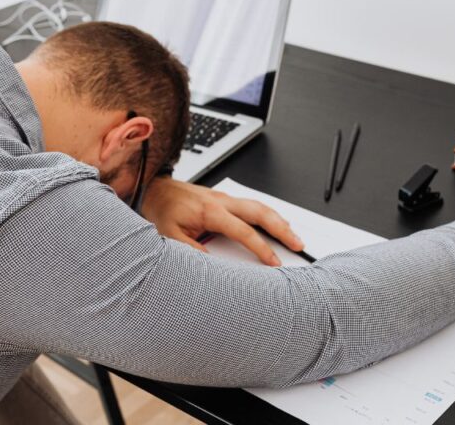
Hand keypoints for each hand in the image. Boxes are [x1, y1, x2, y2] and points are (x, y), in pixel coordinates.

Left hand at [141, 178, 302, 265]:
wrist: (157, 190)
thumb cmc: (164, 210)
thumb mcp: (169, 235)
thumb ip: (190, 250)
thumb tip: (210, 264)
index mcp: (210, 212)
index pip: (243, 231)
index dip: (261, 247)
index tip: (273, 261)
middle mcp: (221, 202)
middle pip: (260, 212)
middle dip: (282, 228)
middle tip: (297, 243)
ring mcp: (225, 198)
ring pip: (260, 205)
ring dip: (279, 219)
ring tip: (293, 235)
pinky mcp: (225, 199)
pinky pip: (252, 204)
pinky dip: (268, 214)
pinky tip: (275, 222)